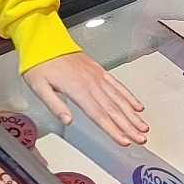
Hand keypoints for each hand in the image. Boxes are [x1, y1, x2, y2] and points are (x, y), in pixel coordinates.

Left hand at [25, 51, 148, 146]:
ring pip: (119, 99)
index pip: (99, 115)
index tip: (124, 141)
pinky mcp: (100, 71)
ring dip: (133, 114)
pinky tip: (137, 106)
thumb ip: (55, 105)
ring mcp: (98, 77)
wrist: (45, 42)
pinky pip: (118, 85)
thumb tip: (67, 121)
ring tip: (143, 127)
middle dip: (129, 127)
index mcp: (78, 90)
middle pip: (114, 110)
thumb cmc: (40, 65)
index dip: (113, 130)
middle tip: (141, 139)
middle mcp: (92, 84)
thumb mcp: (39, 88)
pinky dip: (129, 96)